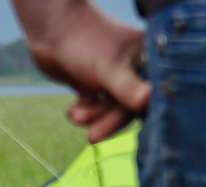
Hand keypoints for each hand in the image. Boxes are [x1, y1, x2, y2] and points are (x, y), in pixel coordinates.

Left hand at [12, 0, 149, 141]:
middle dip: (108, 121)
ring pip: (109, 109)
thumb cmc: (85, 42)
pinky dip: (84, 113)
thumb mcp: (109, 68)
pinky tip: (72, 112)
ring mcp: (114, 78)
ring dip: (92, 116)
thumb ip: (126, 88)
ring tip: (75, 115)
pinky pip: (95, 107)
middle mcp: (134, 69)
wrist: (51, 31)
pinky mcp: (95, 84)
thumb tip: (146, 102)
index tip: (130, 126)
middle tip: (92, 136)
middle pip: (129, 106)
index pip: (154, 93)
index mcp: (148, 59)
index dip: (144, 111)